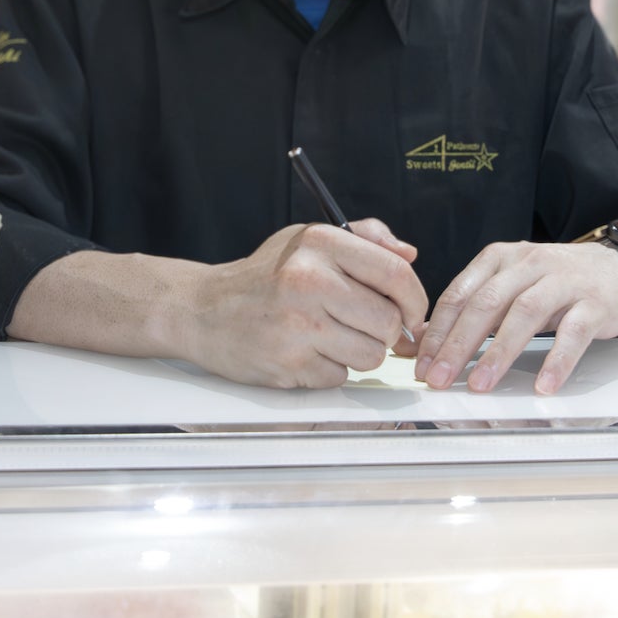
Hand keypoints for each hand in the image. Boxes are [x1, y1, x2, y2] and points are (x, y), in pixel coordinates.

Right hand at [173, 220, 426, 389]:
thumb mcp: (306, 240)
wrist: (202, 310)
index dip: (414, 299)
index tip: (411, 312)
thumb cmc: (263, 276)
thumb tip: (410, 254)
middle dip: (387, 332)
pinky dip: (330, 370)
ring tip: (332, 337)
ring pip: (370, 355)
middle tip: (369, 328)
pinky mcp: (288, 364)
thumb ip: (363, 239)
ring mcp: (298, 326)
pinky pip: (339, 377)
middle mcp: (308, 281)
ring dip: (360, 353)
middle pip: (388, 321)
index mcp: (319, 244)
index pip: (395, 274)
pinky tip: (306, 352)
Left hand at [417, 241, 617, 395]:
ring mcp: (563, 281)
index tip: (422, 364)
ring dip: (499, 353)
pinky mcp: (594, 302)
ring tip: (481, 385)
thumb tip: (422, 342)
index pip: (460, 294)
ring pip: (524, 314)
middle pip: (486, 304)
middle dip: (458, 344)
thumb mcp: (509, 284)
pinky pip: (573, 333)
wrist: (617, 268)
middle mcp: (528, 264)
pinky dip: (557, 360)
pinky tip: (544, 385)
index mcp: (499, 258)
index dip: (438, 331)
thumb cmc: (554, 282)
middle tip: (440, 378)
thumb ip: (471, 308)